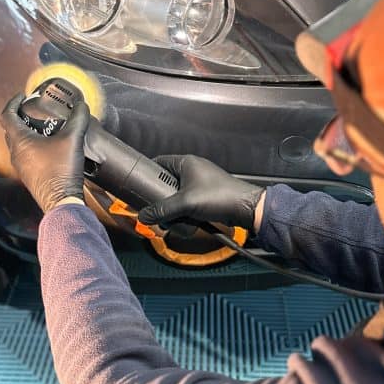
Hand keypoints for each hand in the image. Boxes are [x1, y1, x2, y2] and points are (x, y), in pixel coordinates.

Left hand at [1, 93, 89, 212]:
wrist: (61, 201)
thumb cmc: (61, 170)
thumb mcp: (72, 139)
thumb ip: (78, 118)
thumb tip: (81, 105)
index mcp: (21, 140)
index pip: (6, 115)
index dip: (13, 102)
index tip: (23, 96)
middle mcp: (16, 153)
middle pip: (10, 129)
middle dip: (20, 116)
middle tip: (34, 110)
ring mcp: (20, 166)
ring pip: (17, 143)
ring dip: (26, 132)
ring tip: (43, 127)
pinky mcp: (28, 175)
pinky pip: (24, 154)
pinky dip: (31, 145)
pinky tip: (48, 146)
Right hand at [137, 155, 264, 230]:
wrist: (245, 208)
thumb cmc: (219, 197)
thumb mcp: (186, 203)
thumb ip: (162, 209)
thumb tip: (144, 216)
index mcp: (186, 163)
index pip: (159, 162)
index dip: (147, 173)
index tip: (138, 185)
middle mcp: (193, 170)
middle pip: (166, 181)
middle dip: (160, 197)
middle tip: (153, 209)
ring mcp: (200, 183)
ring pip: (176, 195)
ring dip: (171, 208)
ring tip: (170, 219)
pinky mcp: (206, 196)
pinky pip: (187, 202)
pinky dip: (183, 212)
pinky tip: (182, 222)